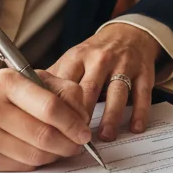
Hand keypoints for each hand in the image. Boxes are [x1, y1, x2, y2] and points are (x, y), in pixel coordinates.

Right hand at [0, 68, 91, 171]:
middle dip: (69, 143)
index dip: (73, 123)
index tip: (84, 131)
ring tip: (62, 148)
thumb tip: (82, 114)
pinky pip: (20, 166)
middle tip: (78, 144)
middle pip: (44, 135)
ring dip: (56, 156)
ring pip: (34, 155)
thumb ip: (57, 89)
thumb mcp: (22, 77)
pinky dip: (37, 163)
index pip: (50, 107)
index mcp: (7, 82)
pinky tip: (41, 154)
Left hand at [47, 24, 161, 141]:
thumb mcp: (73, 59)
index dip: (60, 109)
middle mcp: (100, 59)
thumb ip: (54, 79)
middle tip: (78, 139)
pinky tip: (135, 128)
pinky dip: (139, 112)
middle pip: (90, 89)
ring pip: (116, 92)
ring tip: (104, 136)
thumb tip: (29, 103)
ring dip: (110, 116)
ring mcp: (123, 65)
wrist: (127, 34)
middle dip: (83, 115)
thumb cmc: (95, 54)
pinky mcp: (143, 72)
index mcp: (77, 57)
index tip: (55, 129)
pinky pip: (142, 94)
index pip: (66, 85)